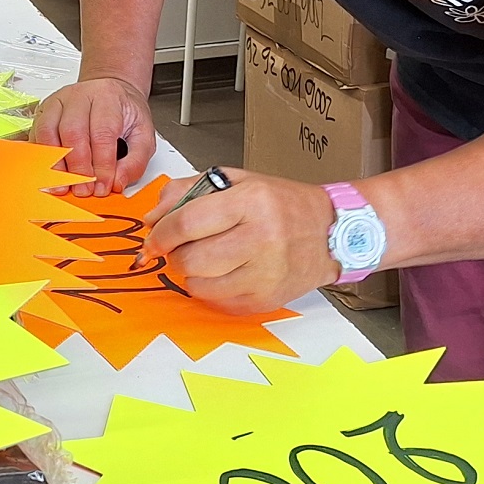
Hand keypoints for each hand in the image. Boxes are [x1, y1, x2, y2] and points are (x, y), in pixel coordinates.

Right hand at [33, 76, 154, 194]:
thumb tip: (117, 182)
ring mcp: (58, 102)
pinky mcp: (44, 111)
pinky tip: (50, 172)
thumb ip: (136, 160)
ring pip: (49, 132)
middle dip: (78, 168)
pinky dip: (41, 157)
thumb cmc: (124, 112)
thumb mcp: (144, 133)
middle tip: (84, 189)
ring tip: (64, 185)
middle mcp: (80, 96)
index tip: (102, 186)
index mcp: (108, 97)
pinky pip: (37, 135)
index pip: (103, 133)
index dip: (102, 165)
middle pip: (73, 133)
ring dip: (55, 164)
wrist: (110, 91)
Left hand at [148, 168, 337, 312]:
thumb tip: (152, 219)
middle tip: (182, 248)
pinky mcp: (267, 300)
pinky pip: (217, 302)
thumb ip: (187, 192)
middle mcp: (261, 239)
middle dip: (175, 255)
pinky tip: (224, 273)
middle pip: (190, 259)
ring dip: (191, 273)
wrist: (331, 232)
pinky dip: (210, 289)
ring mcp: (266, 274)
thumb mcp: (236, 181)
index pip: (188, 223)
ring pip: (199, 285)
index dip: (161, 234)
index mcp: (252, 201)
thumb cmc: (282, 204)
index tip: (153, 239)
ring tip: (205, 258)